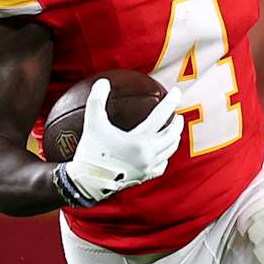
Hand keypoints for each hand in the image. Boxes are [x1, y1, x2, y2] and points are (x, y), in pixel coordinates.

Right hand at [60, 79, 182, 203]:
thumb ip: (97, 100)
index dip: (170, 102)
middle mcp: (147, 154)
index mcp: (139, 141)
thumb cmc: (90, 151)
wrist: (86, 182)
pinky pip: (161, 166)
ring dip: (174, 138)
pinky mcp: (144, 176)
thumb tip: (103, 82)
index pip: (161, 116)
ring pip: (169, 151)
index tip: (177, 92)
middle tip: (177, 114)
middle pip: (171, 135)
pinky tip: (163, 153)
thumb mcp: (92, 122)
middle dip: (177, 123)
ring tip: (174, 131)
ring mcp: (147, 167)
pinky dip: (165, 156)